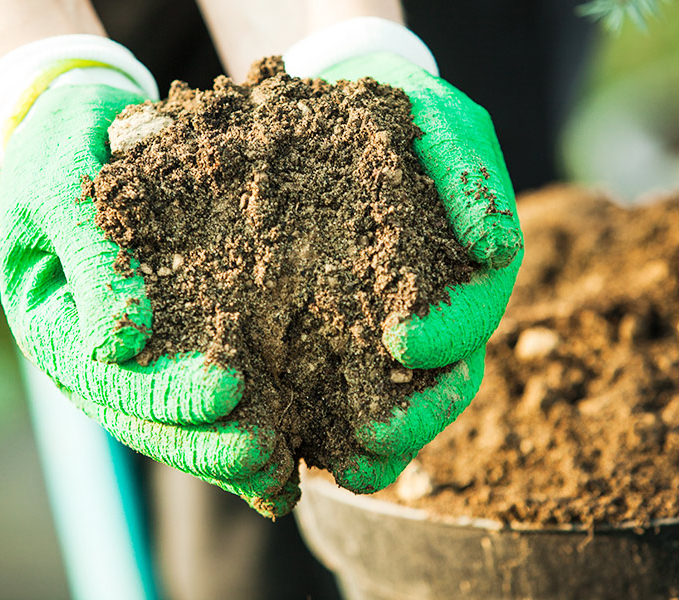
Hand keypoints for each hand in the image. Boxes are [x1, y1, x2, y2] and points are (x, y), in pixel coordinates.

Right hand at [0, 79, 284, 502]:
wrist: (89, 127)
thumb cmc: (66, 145)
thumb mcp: (60, 181)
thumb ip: (87, 254)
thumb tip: (117, 344)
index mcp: (52, 322)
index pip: (101, 376)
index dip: (161, 392)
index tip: (227, 389)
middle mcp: (92, 352)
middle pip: (142, 416)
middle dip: (203, 439)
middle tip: (264, 452)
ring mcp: (133, 353)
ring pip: (174, 418)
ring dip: (225, 447)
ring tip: (281, 463)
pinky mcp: (173, 338)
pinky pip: (202, 388)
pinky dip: (243, 417)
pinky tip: (287, 440)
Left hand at [317, 52, 522, 492]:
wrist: (340, 117)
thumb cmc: (398, 117)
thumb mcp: (440, 124)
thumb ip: (471, 177)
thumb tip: (494, 249)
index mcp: (466, 274)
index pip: (469, 320)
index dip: (447, 337)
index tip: (401, 341)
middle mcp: (433, 314)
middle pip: (440, 383)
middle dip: (413, 416)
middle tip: (371, 436)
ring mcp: (386, 332)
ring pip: (396, 403)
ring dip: (376, 439)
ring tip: (340, 460)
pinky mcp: (337, 338)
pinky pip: (341, 391)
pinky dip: (329, 423)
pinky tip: (301, 443)